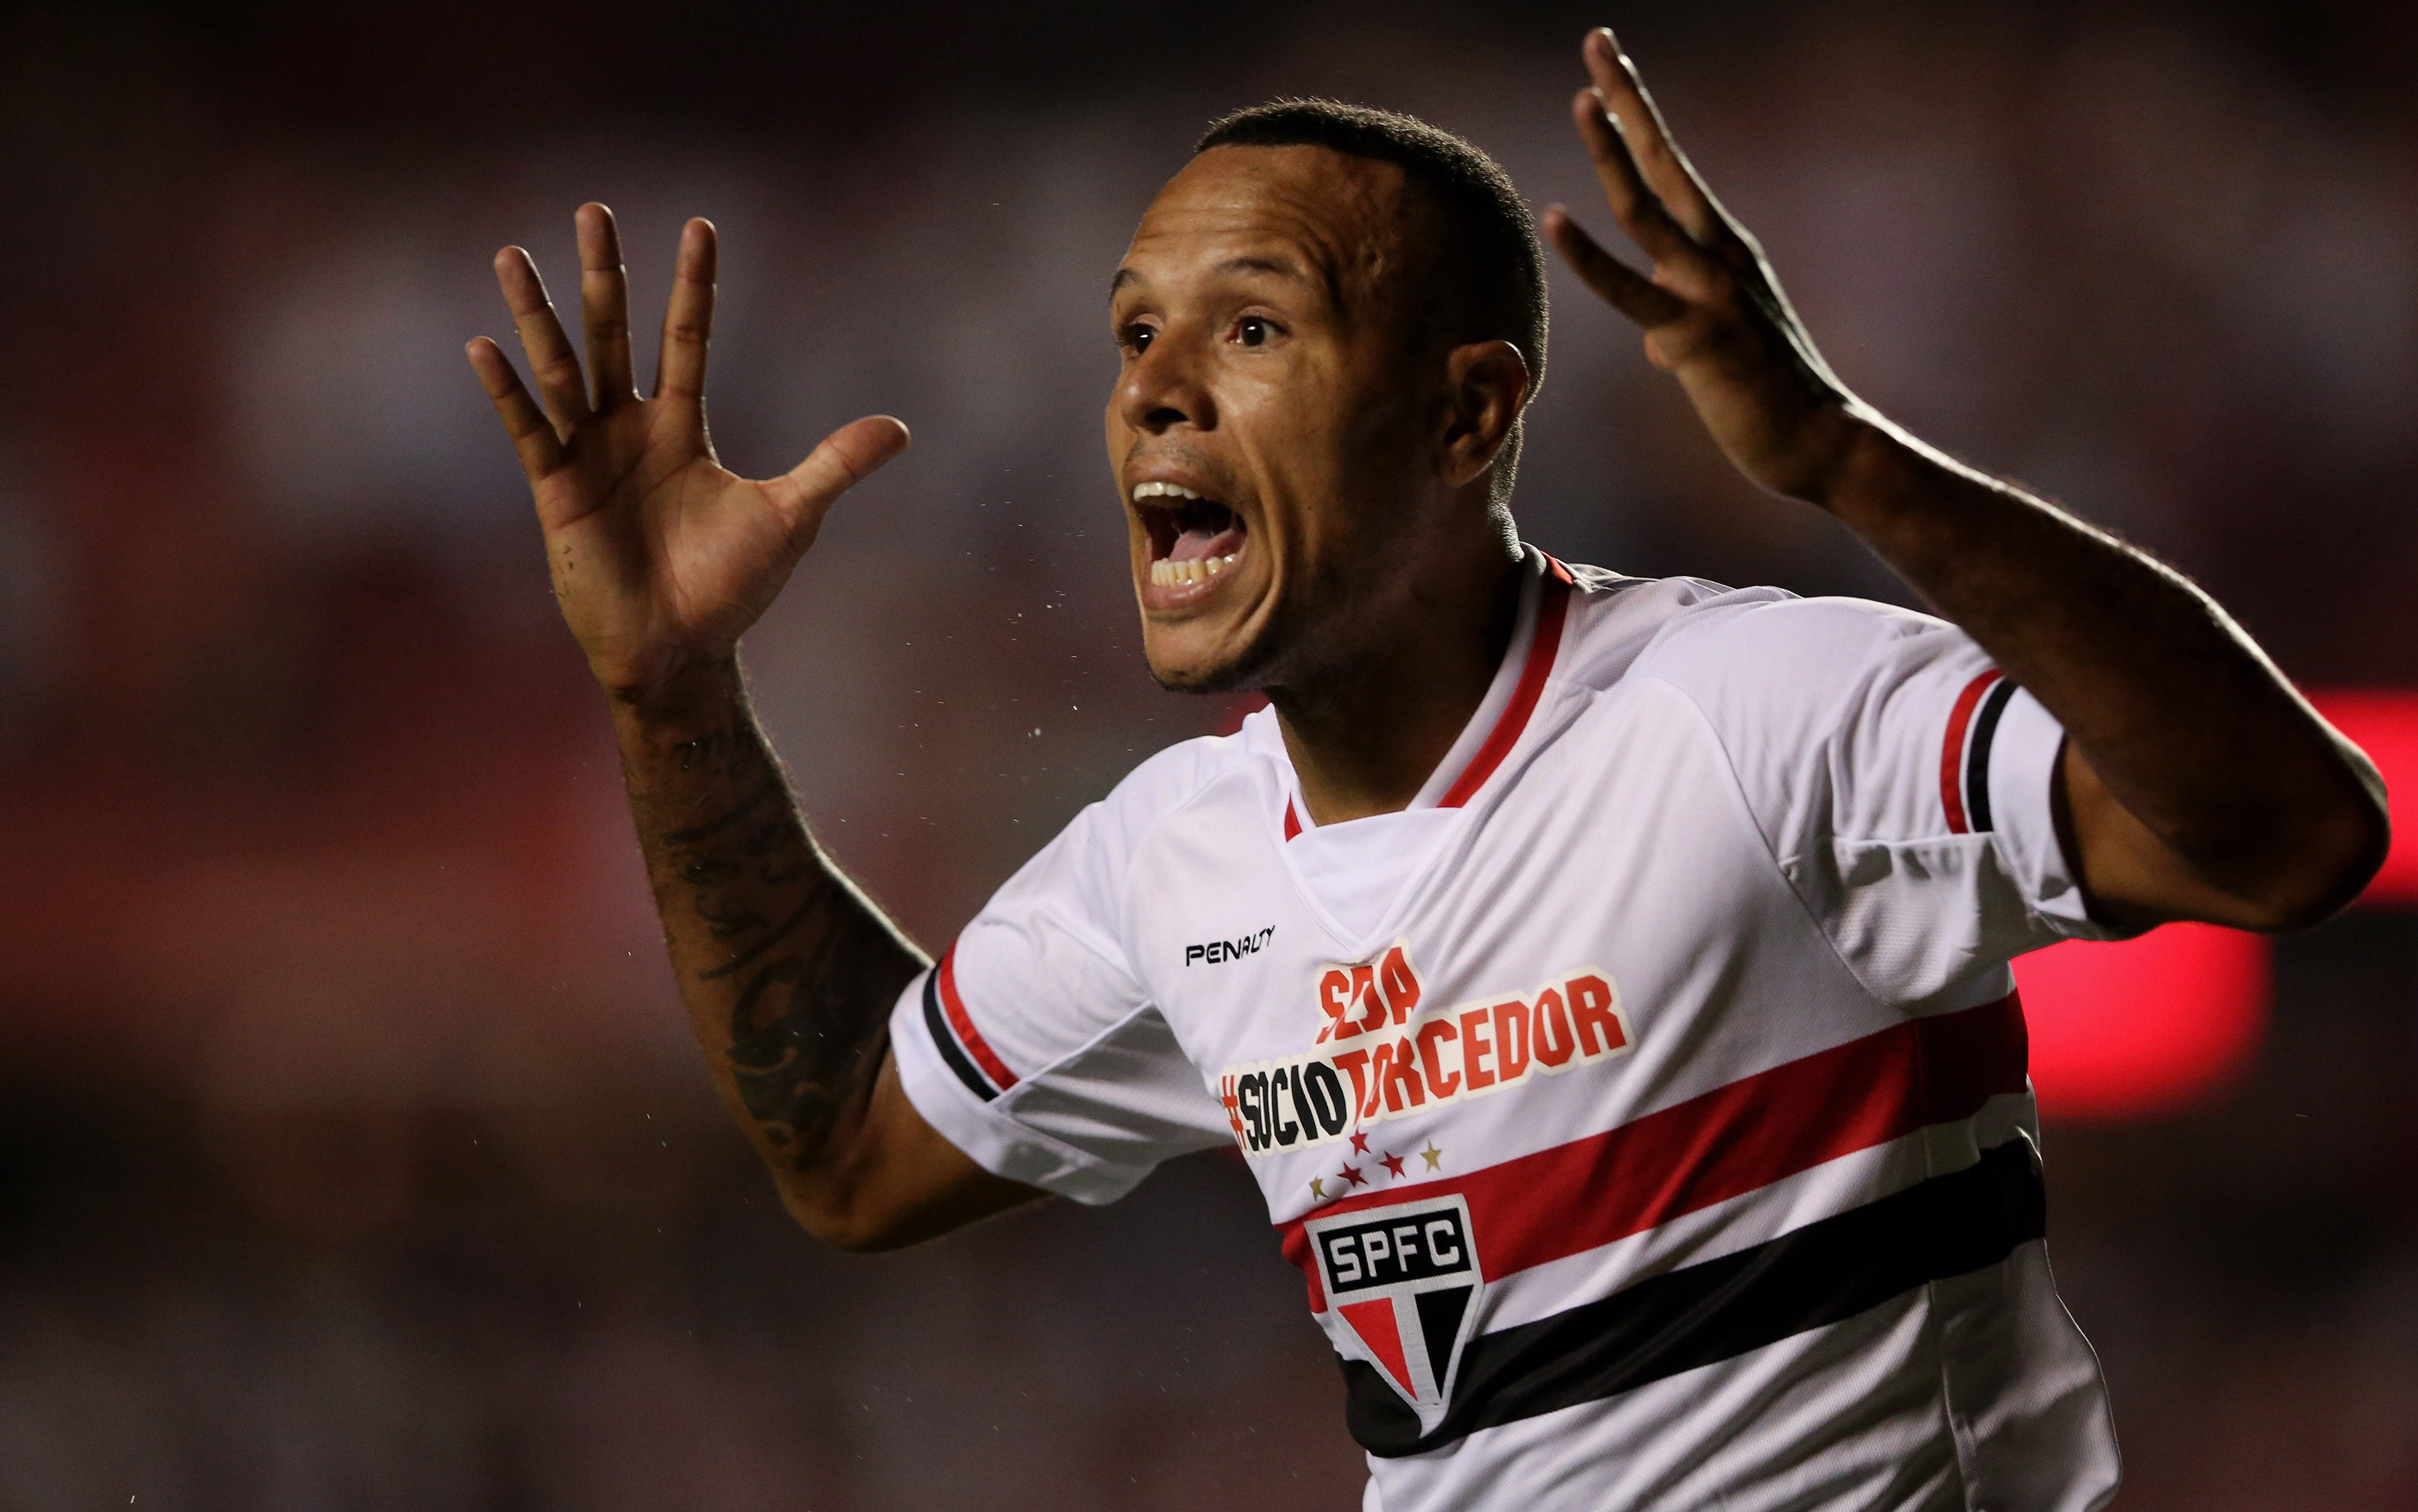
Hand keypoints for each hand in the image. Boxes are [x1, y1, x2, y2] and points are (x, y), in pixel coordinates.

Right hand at [467, 206, 908, 705]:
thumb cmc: (732, 589)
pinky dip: (508, 393)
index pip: (687, 339)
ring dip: (538, 314)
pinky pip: (529, 432)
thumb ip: (835, 467)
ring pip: (561, 369)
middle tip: (594, 208)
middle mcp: (630, 430)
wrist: (682, 653)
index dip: (694, 285)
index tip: (700, 224)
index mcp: (681, 428)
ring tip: (513, 254)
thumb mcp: (792, 518)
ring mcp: (589, 457)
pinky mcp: (556, 493)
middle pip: (615, 333)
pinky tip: (486, 345)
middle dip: (605, 274)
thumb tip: (902, 428)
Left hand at [1545, 29, 1869, 504]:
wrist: (1817, 443)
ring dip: (1612, 151)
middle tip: (1597, 40)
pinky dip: (1590, 256)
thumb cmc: (1768, 398)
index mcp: (1723, 249)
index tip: (1609, 66)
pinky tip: (1556, 218)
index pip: (1671, 168)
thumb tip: (1657, 348)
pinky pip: (1632, 290)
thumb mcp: (1718, 351)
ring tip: (1580, 99)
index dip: (1638, 116)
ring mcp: (1709, 289)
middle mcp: (1719, 253)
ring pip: (1647, 208)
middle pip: (1662, 161)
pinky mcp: (1694, 334)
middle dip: (1628, 99)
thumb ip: (1681, 334)